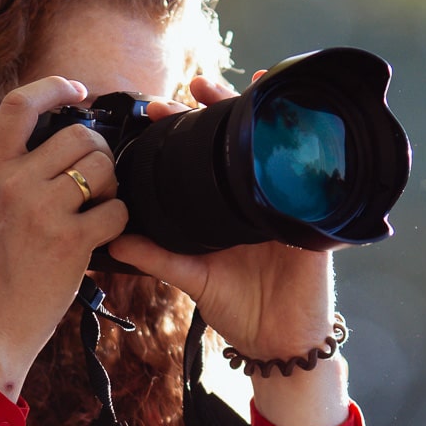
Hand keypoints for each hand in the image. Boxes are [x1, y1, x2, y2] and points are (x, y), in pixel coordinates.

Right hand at [0, 76, 127, 398]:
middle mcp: (12, 184)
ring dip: (111, 184)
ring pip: (101, 167)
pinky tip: (106, 234)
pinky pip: (115, 211)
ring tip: (100, 206)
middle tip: (98, 173)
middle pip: (77, 135)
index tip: (75, 90)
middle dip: (97, 149)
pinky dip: (119, 219)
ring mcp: (42, 211)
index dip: (52, 88)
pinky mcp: (70, 243)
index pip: (17, 106)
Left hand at [109, 75, 348, 425]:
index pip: (200, 153)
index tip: (153, 107)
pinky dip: (308, 145)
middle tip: (194, 85)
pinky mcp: (312, 216)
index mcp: (223, 204)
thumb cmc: (238, 308)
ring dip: (264, 111)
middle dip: (219, 105)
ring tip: (248, 83)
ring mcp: (284, 201)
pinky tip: (296, 120)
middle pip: (239, 137)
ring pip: (275, 144)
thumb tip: (112, 239)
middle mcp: (254, 195)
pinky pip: (313, 175)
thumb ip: (156, 255)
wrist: (276, 342)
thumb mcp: (191, 276)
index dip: (181, 126)